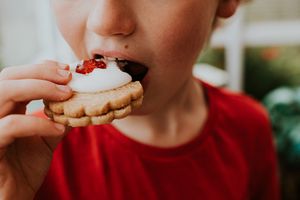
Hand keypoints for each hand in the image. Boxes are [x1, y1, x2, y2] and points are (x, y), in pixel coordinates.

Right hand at [0, 61, 71, 199]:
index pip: (16, 77)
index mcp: (5, 108)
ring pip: (4, 92)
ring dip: (39, 88)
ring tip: (66, 95)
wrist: (13, 197)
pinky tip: (58, 129)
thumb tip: (79, 104)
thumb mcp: (45, 139)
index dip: (40, 68)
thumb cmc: (24, 168)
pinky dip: (39, 124)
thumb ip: (56, 120)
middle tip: (68, 77)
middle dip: (41, 72)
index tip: (66, 70)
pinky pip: (12, 126)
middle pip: (8, 76)